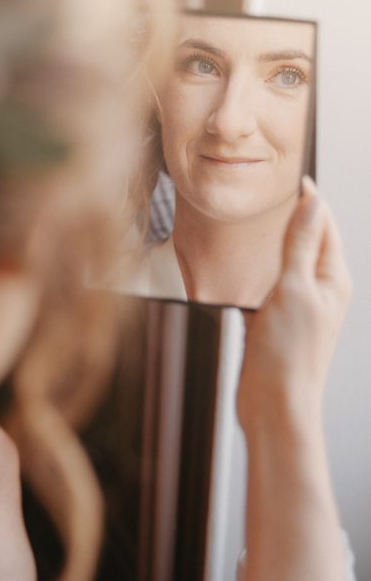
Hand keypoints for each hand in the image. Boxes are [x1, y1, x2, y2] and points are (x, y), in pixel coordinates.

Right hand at [238, 178, 351, 436]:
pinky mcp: (279, 322)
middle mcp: (322, 291)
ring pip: (290, 262)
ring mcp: (301, 307)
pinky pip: (273, 284)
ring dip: (277, 242)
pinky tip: (246, 266)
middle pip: (310, 241)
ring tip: (258, 222)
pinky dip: (263, 269)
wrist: (275, 405)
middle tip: (272, 192)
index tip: (292, 176)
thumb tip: (312, 203)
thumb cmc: (288, 354)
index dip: (309, 199)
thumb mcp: (294, 289)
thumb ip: (301, 245)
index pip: (324, 226)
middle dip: (294, 216)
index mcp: (334, 279)